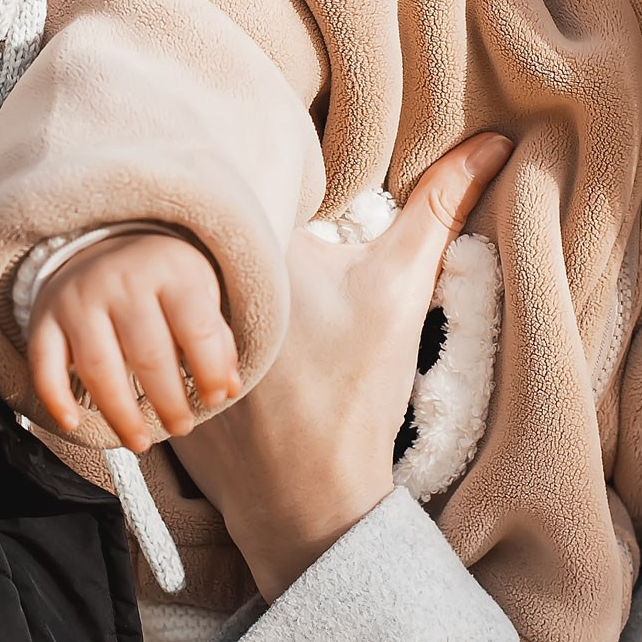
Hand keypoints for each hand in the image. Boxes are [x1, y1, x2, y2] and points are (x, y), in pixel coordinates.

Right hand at [26, 231, 239, 451]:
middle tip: (181, 427)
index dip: (210, 371)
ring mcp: (78, 299)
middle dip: (168, 401)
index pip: (195, 328)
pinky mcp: (45, 318)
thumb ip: (215, 339)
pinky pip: (44, 363)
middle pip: (147, 353)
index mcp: (169, 270)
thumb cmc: (160, 283)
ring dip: (120, 413)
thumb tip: (228, 388)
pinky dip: (55, 397)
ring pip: (97, 367)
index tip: (215, 399)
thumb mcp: (197, 292)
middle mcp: (120, 280)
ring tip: (140, 441)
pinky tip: (72, 423)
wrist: (100, 247)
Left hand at [178, 133, 511, 597]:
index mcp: (246, 242)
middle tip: (271, 228)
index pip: (247, 172)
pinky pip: (157, 312)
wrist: (307, 499)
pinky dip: (176, 308)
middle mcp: (190, 273)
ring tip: (235, 273)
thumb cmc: (352, 393)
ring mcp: (159, 321)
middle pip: (208, 217)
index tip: (294, 177)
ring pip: (179, 263)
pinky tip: (198, 321)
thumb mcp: (401, 288)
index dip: (270, 166)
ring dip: (201, 260)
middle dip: (239, 214)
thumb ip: (441, 206)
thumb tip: (495, 142)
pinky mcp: (145, 358)